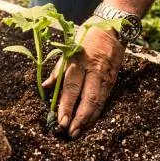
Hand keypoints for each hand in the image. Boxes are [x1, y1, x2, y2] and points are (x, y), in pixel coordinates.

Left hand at [42, 16, 125, 137]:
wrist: (114, 27)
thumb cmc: (86, 37)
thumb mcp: (69, 48)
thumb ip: (58, 70)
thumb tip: (45, 88)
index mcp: (78, 61)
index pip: (71, 87)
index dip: (66, 105)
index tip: (60, 121)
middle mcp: (93, 70)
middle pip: (87, 98)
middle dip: (79, 118)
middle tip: (71, 132)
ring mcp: (105, 75)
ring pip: (98, 101)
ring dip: (89, 119)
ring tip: (79, 132)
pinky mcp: (113, 79)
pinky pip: (105, 99)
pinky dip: (97, 112)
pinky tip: (91, 121)